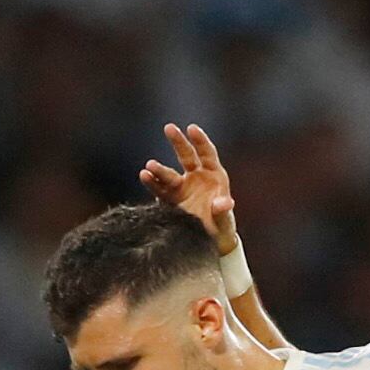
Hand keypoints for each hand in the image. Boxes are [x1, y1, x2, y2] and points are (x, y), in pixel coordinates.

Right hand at [138, 123, 238, 254]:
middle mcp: (196, 177)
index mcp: (214, 176)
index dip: (200, 140)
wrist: (209, 241)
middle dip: (178, 142)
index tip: (191, 128)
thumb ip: (223, 210)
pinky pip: (159, 189)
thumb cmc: (221, 227)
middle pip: (186, 155)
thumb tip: (224, 203)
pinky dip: (152, 183)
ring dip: (159, 169)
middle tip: (169, 128)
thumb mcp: (224, 220)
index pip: (207, 153)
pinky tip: (144, 176)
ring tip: (149, 166)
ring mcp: (182, 187)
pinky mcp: (170, 199)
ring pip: (169, 173)